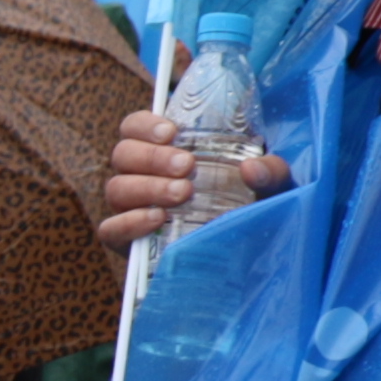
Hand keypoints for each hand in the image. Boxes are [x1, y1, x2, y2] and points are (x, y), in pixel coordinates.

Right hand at [101, 106, 296, 252]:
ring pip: (116, 188)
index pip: (133, 127)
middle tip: (186, 166)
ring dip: (147, 187)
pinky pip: (110, 229)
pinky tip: (157, 219)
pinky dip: (128, 222)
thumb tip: (251, 168)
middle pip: (122, 155)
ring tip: (182, 194)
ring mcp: (130, 209)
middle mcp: (139, 176)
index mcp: (162, 152)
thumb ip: (270, 172)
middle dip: (153, 157)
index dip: (144, 125)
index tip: (172, 132)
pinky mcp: (126, 242)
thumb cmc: (251, 207)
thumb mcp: (270, 185)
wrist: (243, 255)